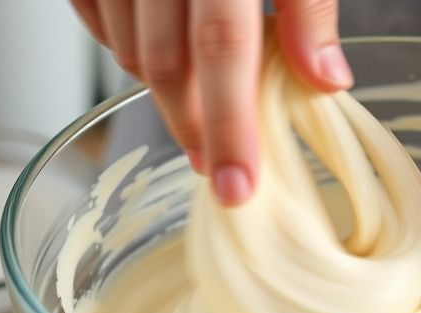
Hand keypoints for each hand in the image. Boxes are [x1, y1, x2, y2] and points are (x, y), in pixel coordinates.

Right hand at [71, 0, 351, 204]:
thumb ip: (309, 1)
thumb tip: (325, 79)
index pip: (223, 46)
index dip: (230, 123)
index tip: (236, 186)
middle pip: (166, 60)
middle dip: (193, 126)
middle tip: (219, 167)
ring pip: (127, 47)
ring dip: (165, 93)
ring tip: (199, 114)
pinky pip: (95, 17)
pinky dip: (125, 49)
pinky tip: (158, 59)